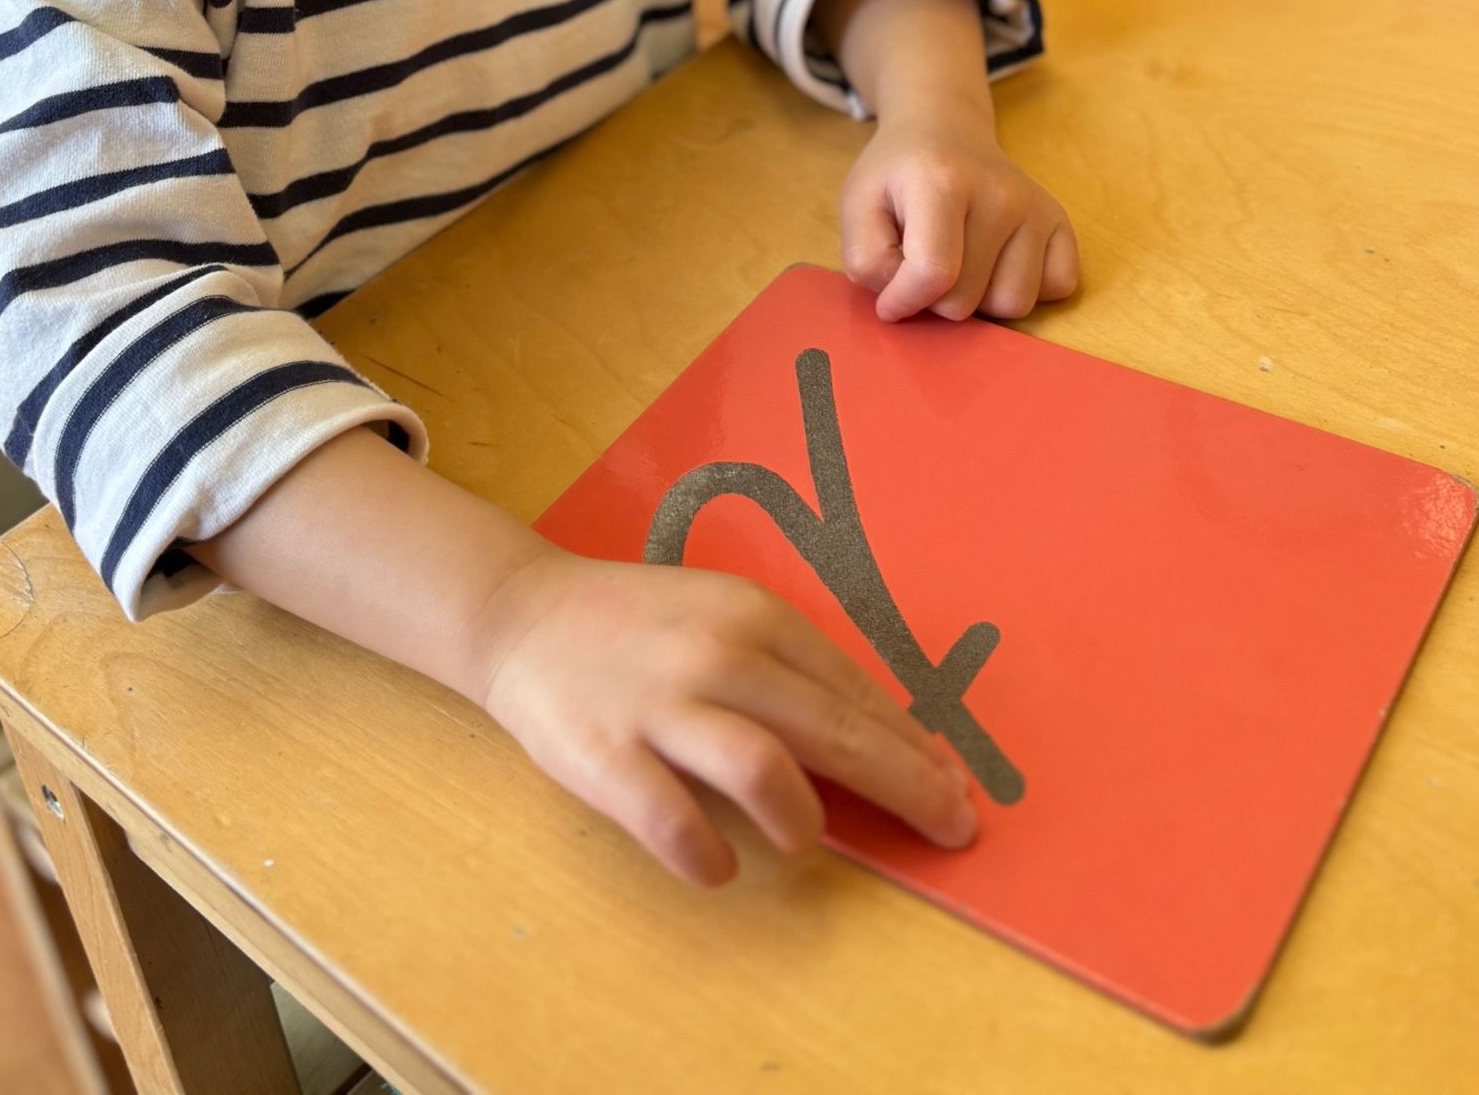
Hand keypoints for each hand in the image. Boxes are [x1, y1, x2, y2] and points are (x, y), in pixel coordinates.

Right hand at [476, 550, 976, 885]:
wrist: (523, 614)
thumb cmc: (643, 626)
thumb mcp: (726, 617)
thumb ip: (792, 670)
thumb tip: (884, 738)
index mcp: (755, 615)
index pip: (854, 689)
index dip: (913, 745)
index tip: (955, 785)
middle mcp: (718, 654)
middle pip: (834, 729)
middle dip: (907, 786)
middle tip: (953, 830)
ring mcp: (660, 705)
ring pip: (763, 767)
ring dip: (804, 819)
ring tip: (807, 841)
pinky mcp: (606, 755)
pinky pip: (673, 821)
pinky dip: (708, 855)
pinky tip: (718, 865)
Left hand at [839, 99, 1079, 323]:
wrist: (944, 130)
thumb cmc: (898, 174)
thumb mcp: (856, 206)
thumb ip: (866, 260)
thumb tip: (904, 303)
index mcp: (943, 181)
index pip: (933, 274)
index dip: (903, 300)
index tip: (889, 298)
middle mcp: (1000, 193)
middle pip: (967, 299)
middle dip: (936, 298)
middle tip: (926, 260)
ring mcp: (1036, 208)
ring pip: (1013, 305)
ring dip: (980, 300)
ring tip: (962, 262)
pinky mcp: (1061, 222)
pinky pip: (1056, 289)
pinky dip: (1024, 289)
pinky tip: (998, 261)